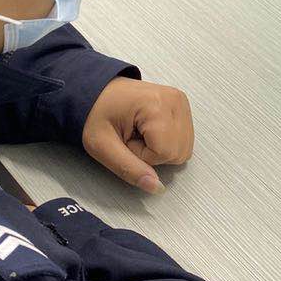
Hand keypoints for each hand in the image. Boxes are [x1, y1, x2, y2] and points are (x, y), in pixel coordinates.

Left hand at [82, 77, 193, 194]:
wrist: (97, 92)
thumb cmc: (96, 113)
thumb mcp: (102, 146)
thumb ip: (129, 169)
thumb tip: (156, 187)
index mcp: (156, 105)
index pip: (164, 153)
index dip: (141, 156)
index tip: (125, 141)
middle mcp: (174, 100)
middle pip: (179, 152)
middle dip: (154, 154)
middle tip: (133, 138)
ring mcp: (180, 102)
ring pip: (185, 148)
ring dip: (162, 150)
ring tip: (140, 134)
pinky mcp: (182, 105)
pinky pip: (184, 139)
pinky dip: (168, 142)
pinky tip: (150, 131)